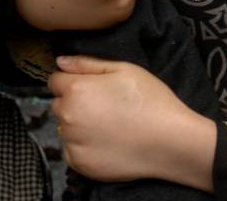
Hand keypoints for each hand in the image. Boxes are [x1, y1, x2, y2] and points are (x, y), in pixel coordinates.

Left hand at [49, 55, 215, 189]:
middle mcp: (67, 117)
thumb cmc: (150, 100)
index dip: (72, 81)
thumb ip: (86, 63)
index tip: (92, 88)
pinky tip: (106, 143)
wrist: (171, 142)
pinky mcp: (81, 164)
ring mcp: (73, 143)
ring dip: (78, 126)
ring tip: (108, 126)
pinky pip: (71, 151)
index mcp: (75, 89)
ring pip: (65, 128)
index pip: (55, 81)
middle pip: (59, 104)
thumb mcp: (122, 69)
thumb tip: (60, 62)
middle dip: (74, 103)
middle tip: (104, 107)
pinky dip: (83, 147)